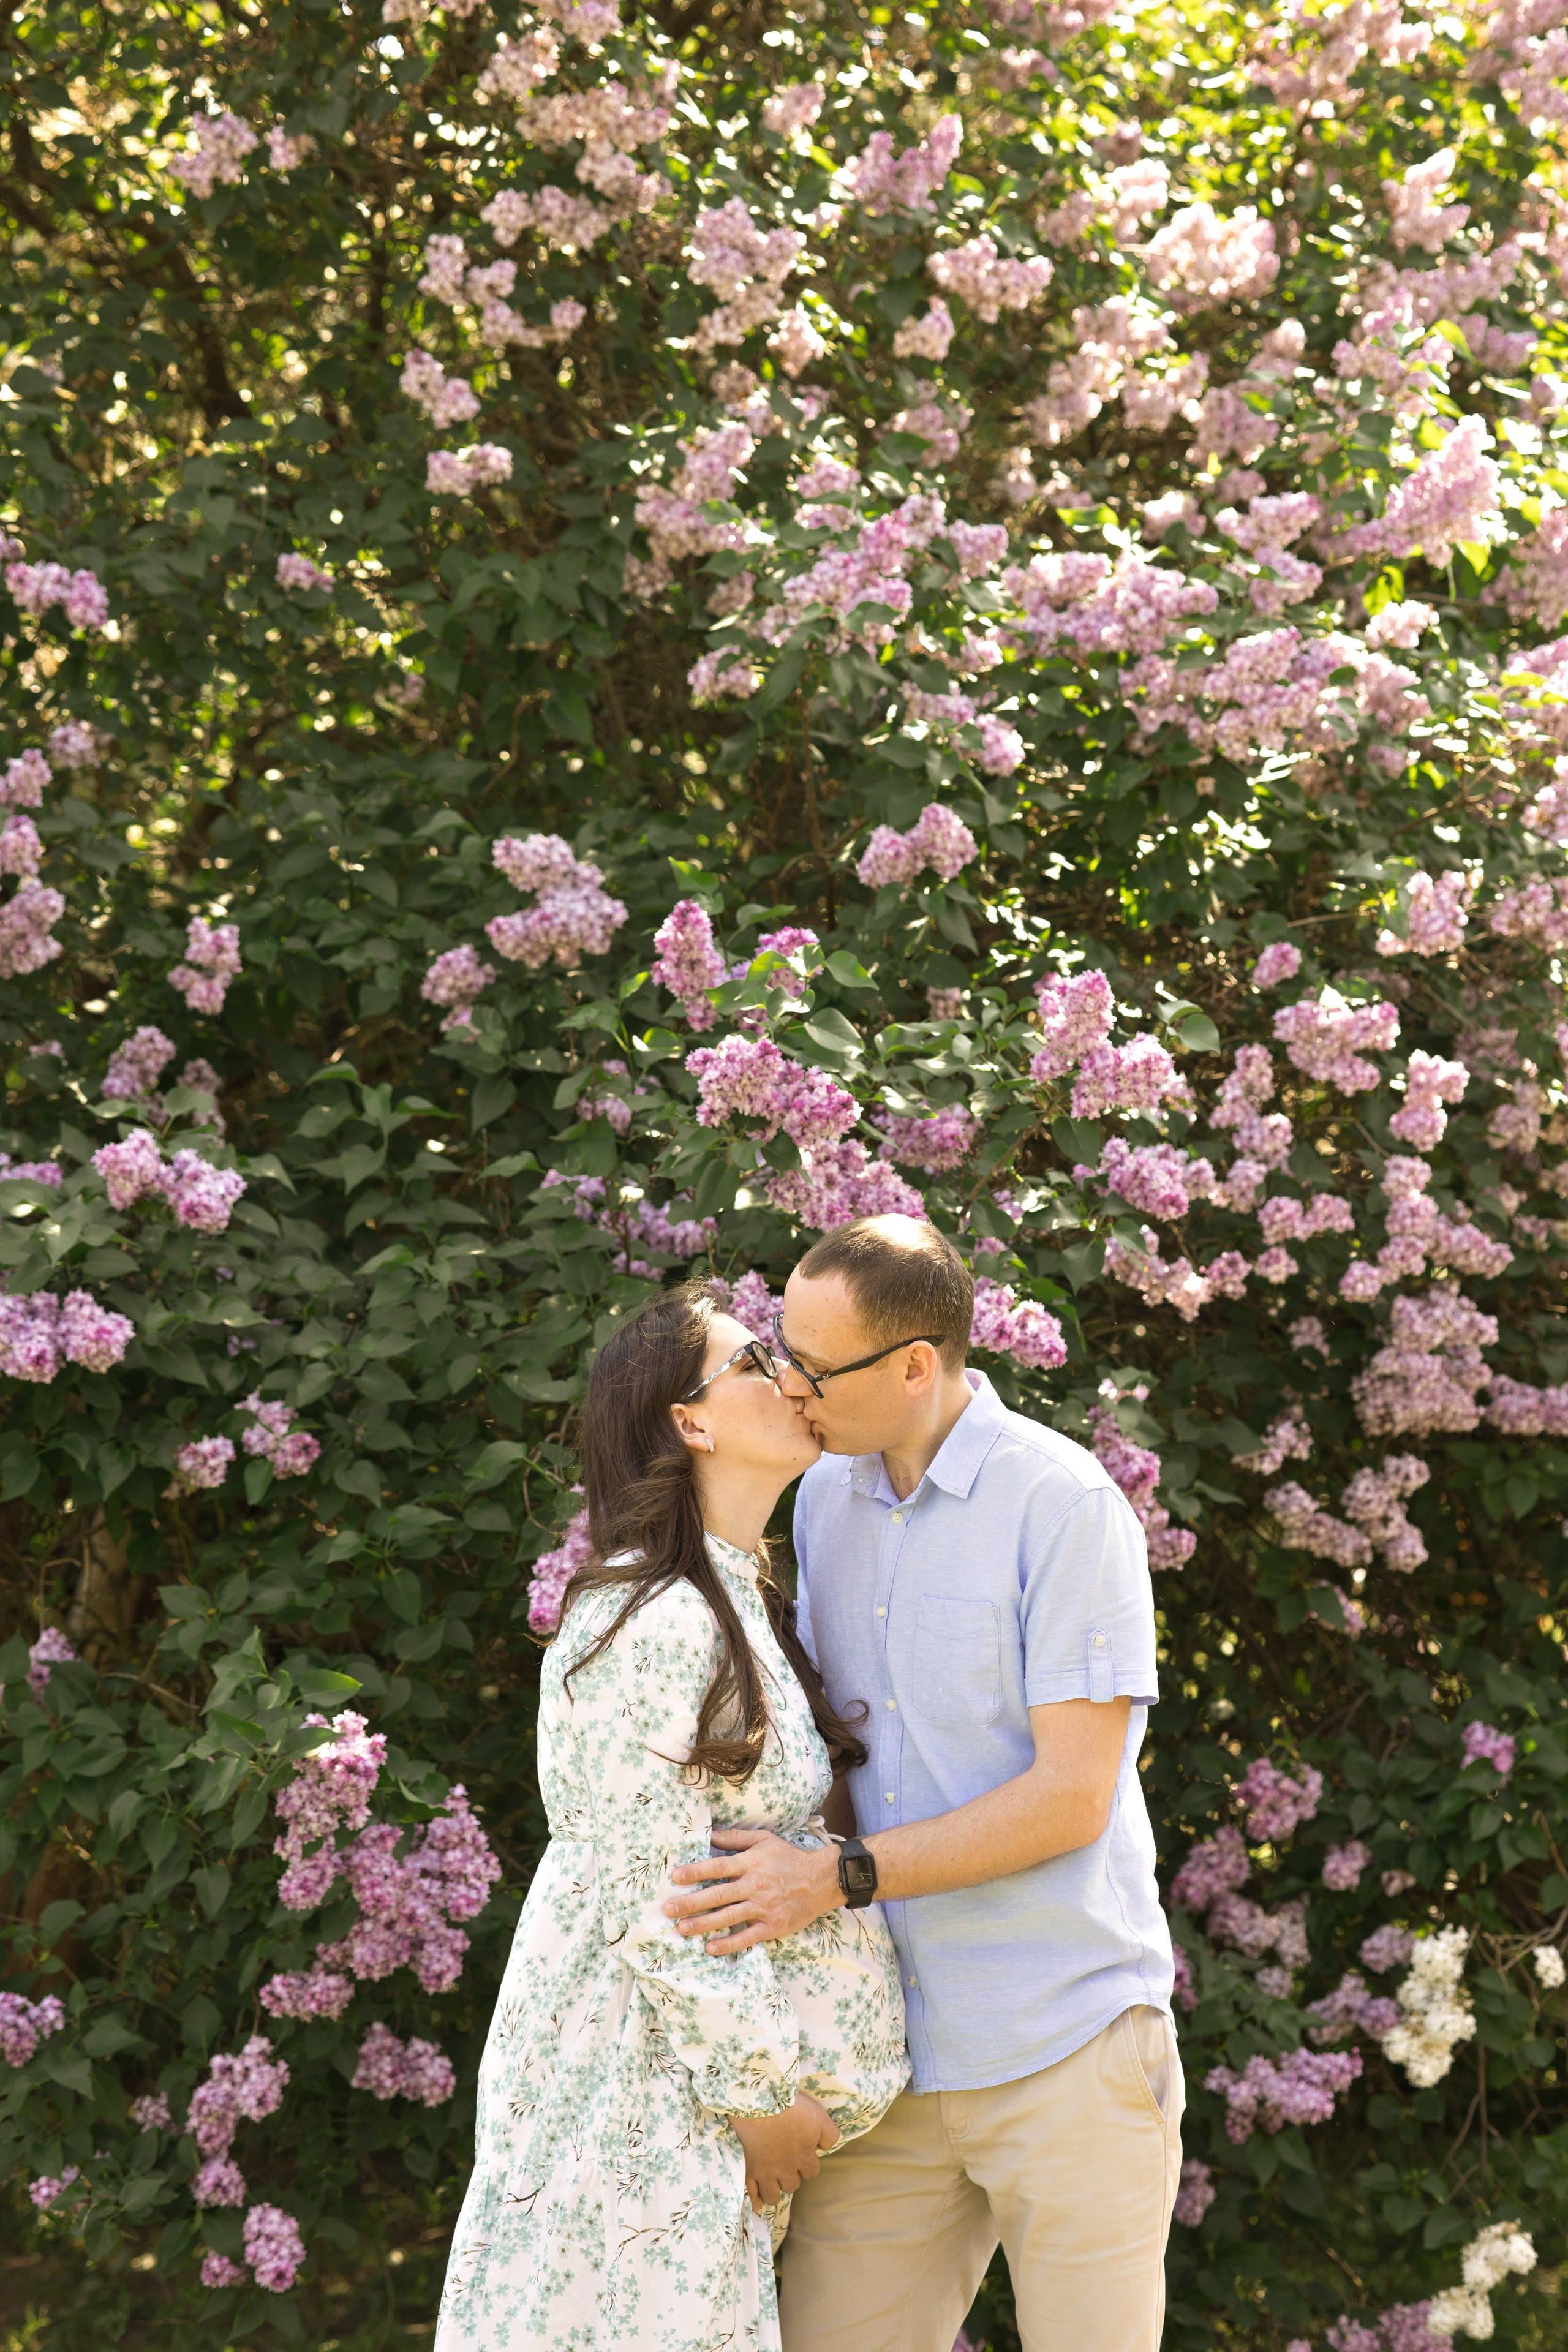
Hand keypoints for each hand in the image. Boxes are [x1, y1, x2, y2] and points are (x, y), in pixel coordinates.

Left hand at [665, 1828, 841, 1951]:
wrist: (820, 1880)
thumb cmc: (788, 1858)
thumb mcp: (764, 1840)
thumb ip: (735, 1838)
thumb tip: (709, 1835)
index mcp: (751, 1863)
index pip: (718, 1867)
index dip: (696, 1871)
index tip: (676, 1877)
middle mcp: (755, 1885)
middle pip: (718, 1895)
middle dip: (691, 1903)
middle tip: (668, 1910)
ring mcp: (763, 1908)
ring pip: (728, 1917)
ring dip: (703, 1924)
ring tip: (682, 1929)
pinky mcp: (772, 1926)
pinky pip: (746, 1937)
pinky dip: (728, 1944)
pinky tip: (710, 1948)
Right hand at [731, 2093, 839, 2213]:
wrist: (760, 2104)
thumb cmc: (791, 2107)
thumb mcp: (819, 2117)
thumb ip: (829, 2135)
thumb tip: (826, 2148)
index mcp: (804, 2158)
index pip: (811, 2172)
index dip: (807, 2165)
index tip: (802, 2155)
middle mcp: (785, 2170)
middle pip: (792, 2185)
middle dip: (790, 2177)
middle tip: (785, 2165)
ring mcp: (765, 2172)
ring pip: (773, 2195)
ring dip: (775, 2191)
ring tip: (773, 2185)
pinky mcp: (748, 2170)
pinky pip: (751, 2193)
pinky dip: (756, 2200)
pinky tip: (758, 2204)